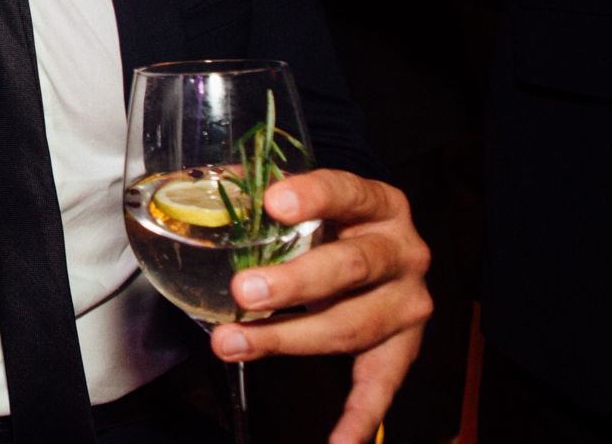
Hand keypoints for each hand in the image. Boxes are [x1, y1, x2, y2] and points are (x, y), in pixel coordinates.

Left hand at [212, 169, 431, 443]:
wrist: (383, 245)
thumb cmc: (332, 222)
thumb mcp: (307, 202)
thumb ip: (262, 200)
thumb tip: (203, 198)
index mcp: (378, 203)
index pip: (347, 192)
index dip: (312, 196)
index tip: (273, 202)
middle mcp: (402, 250)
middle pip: (352, 267)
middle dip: (294, 282)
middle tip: (243, 291)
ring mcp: (408, 301)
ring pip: (352, 324)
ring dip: (289, 338)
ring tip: (234, 344)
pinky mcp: (405, 346)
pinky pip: (382, 384)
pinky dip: (359, 417)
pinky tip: (338, 442)